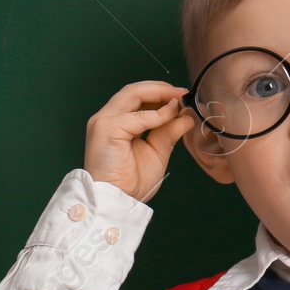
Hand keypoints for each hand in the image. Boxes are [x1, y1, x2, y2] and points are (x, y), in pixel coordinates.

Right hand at [83, 80, 193, 204]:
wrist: (117, 201)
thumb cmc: (131, 183)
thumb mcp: (156, 152)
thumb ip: (168, 132)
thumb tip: (186, 116)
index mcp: (115, 123)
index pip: (136, 98)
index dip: (160, 93)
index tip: (182, 97)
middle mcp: (106, 118)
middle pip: (133, 91)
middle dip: (161, 88)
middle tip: (183, 93)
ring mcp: (104, 122)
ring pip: (132, 93)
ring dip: (158, 93)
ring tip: (178, 98)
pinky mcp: (106, 128)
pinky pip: (137, 116)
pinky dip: (157, 114)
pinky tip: (171, 115)